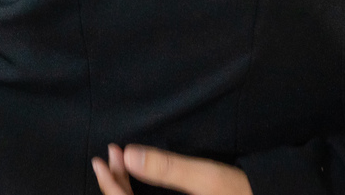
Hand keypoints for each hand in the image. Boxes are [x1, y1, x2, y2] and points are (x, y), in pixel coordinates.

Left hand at [93, 145, 251, 194]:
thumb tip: (129, 154)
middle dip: (115, 185)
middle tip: (111, 155)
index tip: (101, 160)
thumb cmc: (243, 194)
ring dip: (124, 190)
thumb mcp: (208, 179)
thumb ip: (168, 168)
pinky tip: (133, 179)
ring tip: (119, 162)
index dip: (110, 187)